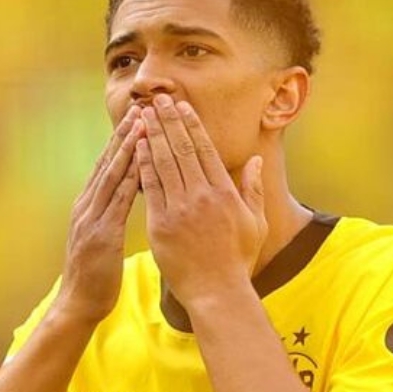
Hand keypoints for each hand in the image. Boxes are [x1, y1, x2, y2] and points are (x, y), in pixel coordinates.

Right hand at [54, 106, 144, 323]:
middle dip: (125, 134)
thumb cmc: (97, 276)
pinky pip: (118, 202)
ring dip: (128, 149)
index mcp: (88, 206)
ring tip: (143, 124)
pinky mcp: (102, 235)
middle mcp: (87, 206)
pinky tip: (143, 164)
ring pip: (112, 176)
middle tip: (142, 108)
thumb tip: (124, 196)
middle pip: (108, 163)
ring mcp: (92, 219)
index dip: (121, 140)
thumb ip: (109, 215)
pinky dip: (130, 180)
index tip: (138, 117)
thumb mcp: (102, 239)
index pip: (107, 166)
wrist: (79, 305)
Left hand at [136, 94, 266, 304]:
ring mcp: (180, 209)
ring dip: (154, 135)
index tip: (182, 106)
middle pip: (182, 149)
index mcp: (225, 192)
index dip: (191, 125)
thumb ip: (253, 189)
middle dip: (169, 121)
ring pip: (164, 163)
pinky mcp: (160, 224)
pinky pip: (150, 188)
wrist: (216, 292)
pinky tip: (137, 147)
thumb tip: (254, 161)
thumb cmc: (237, 260)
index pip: (205, 150)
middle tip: (157, 99)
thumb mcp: (255, 223)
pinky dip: (143, 164)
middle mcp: (202, 195)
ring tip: (144, 115)